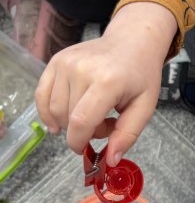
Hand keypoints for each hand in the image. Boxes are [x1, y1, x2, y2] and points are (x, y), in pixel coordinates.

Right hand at [35, 2, 175, 165]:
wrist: (133, 41)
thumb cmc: (141, 74)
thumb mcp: (145, 106)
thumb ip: (127, 135)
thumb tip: (109, 161)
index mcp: (108, 81)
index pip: (81, 121)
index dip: (79, 142)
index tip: (85, 148)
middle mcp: (82, 69)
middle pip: (67, 118)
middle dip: (82, 130)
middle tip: (104, 122)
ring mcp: (65, 63)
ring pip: (53, 110)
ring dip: (69, 121)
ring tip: (92, 112)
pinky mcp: (55, 61)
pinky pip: (41, 96)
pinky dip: (49, 111)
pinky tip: (63, 116)